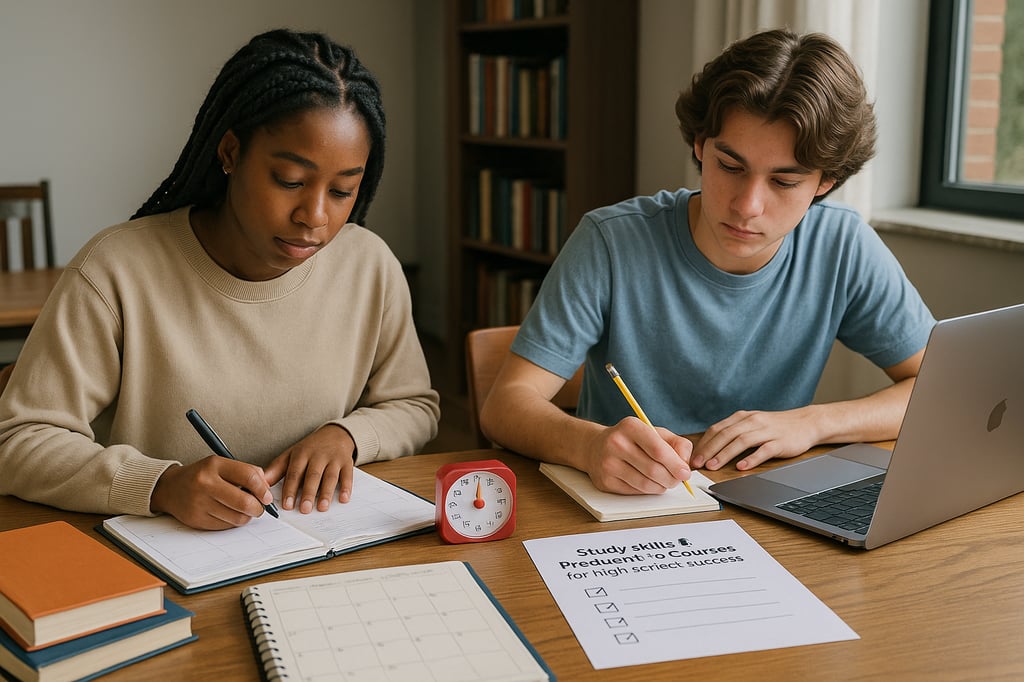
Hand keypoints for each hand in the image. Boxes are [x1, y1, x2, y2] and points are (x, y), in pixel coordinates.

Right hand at [150, 456, 275, 529]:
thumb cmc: (202, 476)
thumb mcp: (221, 465)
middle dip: (258, 507)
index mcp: (214, 465)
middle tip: (259, 507)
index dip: (263, 489)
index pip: (248, 476)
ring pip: (237, 517)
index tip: (267, 496)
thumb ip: (245, 472)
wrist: (170, 488)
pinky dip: (232, 522)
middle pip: (244, 502)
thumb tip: (266, 489)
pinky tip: (228, 514)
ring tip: (244, 510)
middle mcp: (205, 484)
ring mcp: (199, 503)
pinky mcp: (197, 520)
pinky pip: (226, 526)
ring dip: (246, 516)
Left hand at [263, 424, 355, 513]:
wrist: (335, 434)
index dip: (290, 489)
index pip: (294, 473)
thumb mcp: (291, 455)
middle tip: (304, 509)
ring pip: (330, 476)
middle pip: (313, 475)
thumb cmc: (310, 448)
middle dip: (308, 493)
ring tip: (322, 507)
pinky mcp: (347, 462)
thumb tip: (259, 484)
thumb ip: (276, 470)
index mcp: (301, 454)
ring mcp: (333, 458)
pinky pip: (347, 475)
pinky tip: (344, 499)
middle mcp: (318, 456)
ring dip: (326, 492)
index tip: (287, 505)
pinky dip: (347, 487)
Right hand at [581, 417, 692, 493]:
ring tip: (664, 481)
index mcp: (630, 427)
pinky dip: (647, 490)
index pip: (658, 450)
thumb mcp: (654, 432)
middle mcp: (616, 443)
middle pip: (653, 470)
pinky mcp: (605, 481)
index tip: (685, 473)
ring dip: (661, 487)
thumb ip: (677, 444)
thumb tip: (685, 464)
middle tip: (677, 480)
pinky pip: (635, 492)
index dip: (676, 464)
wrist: (595, 447)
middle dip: (671, 479)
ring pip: (645, 484)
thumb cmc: (631, 440)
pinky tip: (648, 482)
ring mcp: (608, 464)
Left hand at [691, 408, 818, 470]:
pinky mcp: (780, 442)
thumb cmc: (775, 426)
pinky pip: (763, 450)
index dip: (703, 443)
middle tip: (697, 464)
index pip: (717, 429)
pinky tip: (741, 467)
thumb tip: (710, 448)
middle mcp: (752, 421)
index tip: (692, 457)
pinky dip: (751, 459)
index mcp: (742, 417)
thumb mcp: (751, 423)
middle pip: (725, 435)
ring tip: (713, 466)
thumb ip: (733, 432)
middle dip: (709, 450)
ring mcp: (766, 431)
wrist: (806, 422)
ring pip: (741, 442)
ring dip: (724, 454)